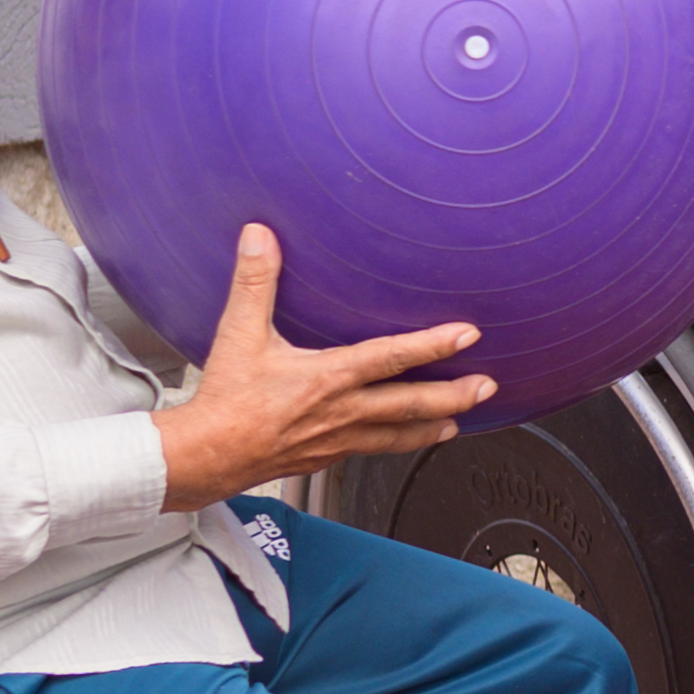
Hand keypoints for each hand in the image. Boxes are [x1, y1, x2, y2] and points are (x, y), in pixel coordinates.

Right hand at [153, 224, 488, 503]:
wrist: (206, 455)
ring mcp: (338, 439)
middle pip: (411, 403)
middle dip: (454, 395)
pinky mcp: (327, 457)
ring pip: (397, 434)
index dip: (433, 345)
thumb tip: (260, 236)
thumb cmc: (225, 400)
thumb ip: (254, 281)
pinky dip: (398, 444)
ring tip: (460, 421)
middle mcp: (341, 411)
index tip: (467, 335)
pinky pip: (373, 450)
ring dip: (433, 425)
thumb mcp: (238, 333)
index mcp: (328, 378)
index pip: (392, 358)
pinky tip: (406, 440)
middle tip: (487, 386)